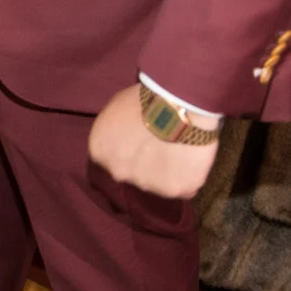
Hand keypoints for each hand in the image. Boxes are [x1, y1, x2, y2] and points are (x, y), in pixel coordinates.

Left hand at [88, 84, 219, 199]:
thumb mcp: (113, 111)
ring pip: (158, 184)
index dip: (129, 151)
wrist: (175, 105)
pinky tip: (191, 159)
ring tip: (178, 151)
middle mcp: (117, 173)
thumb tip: (121, 141)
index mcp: (99, 152)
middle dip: (145, 164)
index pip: (112, 159)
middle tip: (160, 147)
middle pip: (133, 174)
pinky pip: (184, 187)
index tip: (142, 141)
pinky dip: (188, 177)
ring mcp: (145, 184)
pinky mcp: (175, 190)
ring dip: (166, 172)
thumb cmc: (143, 100)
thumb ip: (113, 133)